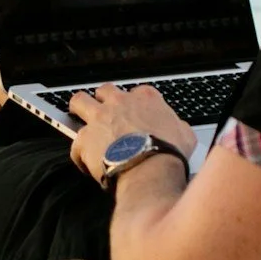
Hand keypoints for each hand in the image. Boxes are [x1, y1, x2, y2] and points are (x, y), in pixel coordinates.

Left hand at [66, 83, 195, 182]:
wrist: (150, 169)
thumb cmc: (168, 152)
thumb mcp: (184, 134)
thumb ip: (176, 126)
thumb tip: (178, 130)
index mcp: (145, 99)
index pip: (135, 92)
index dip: (133, 104)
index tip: (134, 115)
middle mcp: (119, 103)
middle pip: (104, 91)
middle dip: (102, 100)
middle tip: (104, 113)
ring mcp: (98, 119)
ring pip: (79, 101)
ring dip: (79, 110)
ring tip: (81, 123)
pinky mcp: (84, 139)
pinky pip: (75, 144)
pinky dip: (79, 154)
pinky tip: (86, 163)